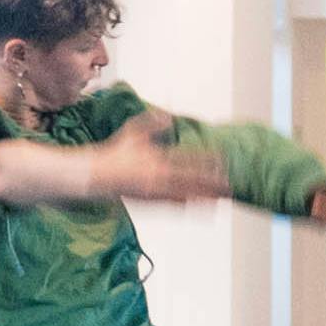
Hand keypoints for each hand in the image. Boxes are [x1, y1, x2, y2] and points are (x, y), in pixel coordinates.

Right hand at [103, 132, 225, 205]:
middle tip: (231, 186)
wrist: (95, 175)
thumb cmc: (114, 152)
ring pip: (186, 197)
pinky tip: (201, 209)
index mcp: (157, 159)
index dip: (207, 160)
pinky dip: (189, 207)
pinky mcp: (150, 202)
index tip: (223, 159)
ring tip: (221, 200)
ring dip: (205, 199)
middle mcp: (159, 177)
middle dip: (212, 184)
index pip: (188, 159)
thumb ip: (151, 123)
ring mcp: (155, 192)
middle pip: (192, 182)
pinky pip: (173, 206)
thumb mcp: (132, 132)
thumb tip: (167, 116)